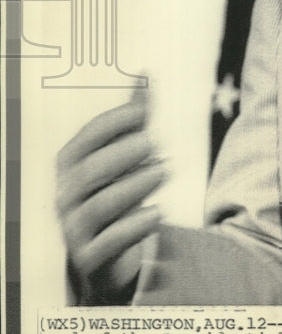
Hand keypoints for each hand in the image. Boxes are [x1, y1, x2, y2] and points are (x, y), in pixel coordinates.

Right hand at [56, 88, 166, 303]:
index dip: (113, 122)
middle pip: (91, 171)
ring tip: (164, 170)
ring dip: (133, 186)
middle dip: (123, 154)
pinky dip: (134, 226)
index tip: (143, 109)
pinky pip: (109, 242)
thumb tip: (144, 75)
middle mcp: (66, 196)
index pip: (87, 139)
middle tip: (155, 142)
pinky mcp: (90, 258)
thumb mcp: (121, 157)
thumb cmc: (115, 194)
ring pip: (99, 206)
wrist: (108, 256)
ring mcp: (74, 229)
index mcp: (70, 166)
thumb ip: (132, 120)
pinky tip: (158, 213)